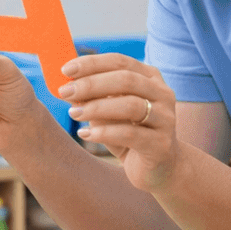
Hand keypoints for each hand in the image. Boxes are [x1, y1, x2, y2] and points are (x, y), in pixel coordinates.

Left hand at [60, 54, 179, 191]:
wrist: (158, 168)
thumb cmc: (128, 134)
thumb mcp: (108, 113)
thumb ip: (92, 98)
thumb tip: (66, 88)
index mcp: (150, 78)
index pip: (120, 61)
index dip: (92, 63)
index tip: (66, 70)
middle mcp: (162, 94)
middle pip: (126, 80)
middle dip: (91, 84)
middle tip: (65, 92)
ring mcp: (166, 119)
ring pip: (130, 106)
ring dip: (97, 108)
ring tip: (74, 113)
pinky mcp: (161, 145)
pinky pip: (130, 135)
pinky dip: (104, 133)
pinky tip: (85, 134)